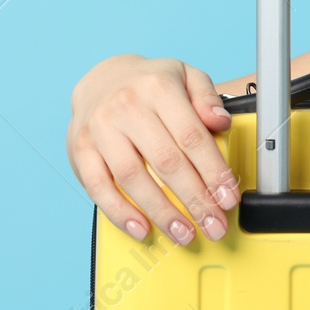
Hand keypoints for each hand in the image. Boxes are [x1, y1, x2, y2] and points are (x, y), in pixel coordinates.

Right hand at [66, 54, 239, 245]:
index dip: (213, 171)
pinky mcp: (80, 150)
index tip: (228, 196)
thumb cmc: (149, 83)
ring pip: (133, 178)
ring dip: (161, 212)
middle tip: (214, 224)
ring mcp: (100, 129)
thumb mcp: (185, 76)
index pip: (192, 137)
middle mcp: (127, 107)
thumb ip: (207, 97)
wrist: (101, 78)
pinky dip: (120, 212)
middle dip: (195, 199)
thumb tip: (221, 121)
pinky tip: (142, 228)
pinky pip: (98, 187)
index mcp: (158, 88)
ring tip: (184, 233)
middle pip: (166, 162)